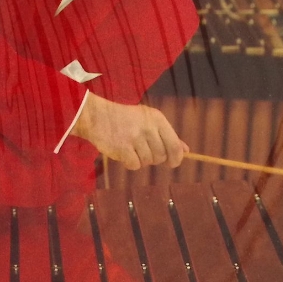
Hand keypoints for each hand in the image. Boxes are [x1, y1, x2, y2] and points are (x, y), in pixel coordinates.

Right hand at [71, 95, 187, 169]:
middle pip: (161, 156)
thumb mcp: (148, 120)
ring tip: (130, 148)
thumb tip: (186, 150)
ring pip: (147, 162)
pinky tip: (123, 153)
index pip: (174, 146)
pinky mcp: (122, 148)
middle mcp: (148, 127)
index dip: (176, 158)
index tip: (172, 163)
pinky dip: (130, 163)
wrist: (96, 116)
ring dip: (140, 159)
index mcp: (157, 118)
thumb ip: (167, 135)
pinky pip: (135, 165)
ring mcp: (135, 138)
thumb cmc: (124, 119)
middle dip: (153, 158)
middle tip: (141, 150)